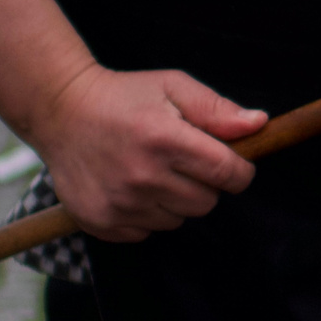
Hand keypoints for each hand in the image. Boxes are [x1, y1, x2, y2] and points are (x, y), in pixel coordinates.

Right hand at [29, 63, 266, 243]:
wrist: (61, 111)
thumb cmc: (124, 96)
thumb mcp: (174, 87)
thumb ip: (217, 109)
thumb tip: (259, 124)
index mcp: (166, 140)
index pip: (228, 174)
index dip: (241, 171)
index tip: (235, 164)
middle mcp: (142, 177)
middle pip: (207, 202)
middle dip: (205, 183)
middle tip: (183, 160)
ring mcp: (119, 204)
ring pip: (179, 220)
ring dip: (176, 200)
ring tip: (154, 171)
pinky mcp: (101, 222)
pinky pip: (147, 233)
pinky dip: (148, 215)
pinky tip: (132, 187)